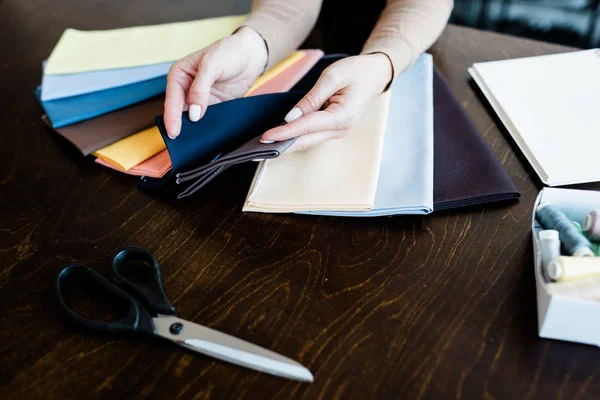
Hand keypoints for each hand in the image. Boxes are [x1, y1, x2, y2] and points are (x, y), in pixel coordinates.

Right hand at [163, 26, 267, 138]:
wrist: (251, 55)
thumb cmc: (229, 52)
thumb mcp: (212, 65)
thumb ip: (201, 88)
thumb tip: (194, 113)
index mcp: (179, 75)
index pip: (172, 99)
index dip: (172, 117)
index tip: (174, 132)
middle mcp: (186, 89)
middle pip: (179, 112)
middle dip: (179, 127)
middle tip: (179, 144)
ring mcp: (200, 100)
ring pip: (192, 119)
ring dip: (193, 130)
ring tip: (192, 145)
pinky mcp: (213, 107)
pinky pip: (207, 121)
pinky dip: (206, 129)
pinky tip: (207, 138)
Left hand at [260, 53, 392, 152]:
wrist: (374, 75)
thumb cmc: (356, 71)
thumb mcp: (332, 77)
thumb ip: (311, 98)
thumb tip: (292, 117)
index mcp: (342, 116)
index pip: (306, 127)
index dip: (284, 132)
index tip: (266, 137)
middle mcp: (340, 129)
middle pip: (305, 141)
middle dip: (280, 145)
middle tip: (256, 149)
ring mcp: (337, 132)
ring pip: (307, 142)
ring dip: (286, 144)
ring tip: (263, 146)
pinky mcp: (332, 130)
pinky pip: (311, 136)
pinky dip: (294, 138)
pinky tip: (279, 139)